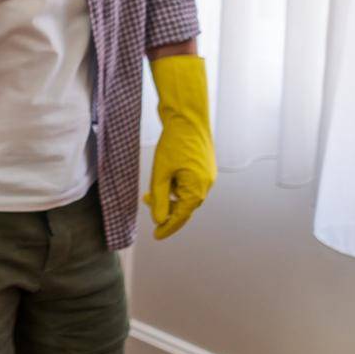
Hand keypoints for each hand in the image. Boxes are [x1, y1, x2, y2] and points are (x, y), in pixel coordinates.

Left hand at [143, 54, 215, 239]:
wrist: (188, 117)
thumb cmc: (174, 143)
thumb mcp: (161, 172)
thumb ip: (159, 198)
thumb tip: (158, 219)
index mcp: (197, 190)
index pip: (180, 217)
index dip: (167, 227)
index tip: (156, 236)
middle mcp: (206, 186)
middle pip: (184, 206)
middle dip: (165, 208)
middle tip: (145, 202)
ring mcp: (208, 176)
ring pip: (186, 194)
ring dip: (169, 195)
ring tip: (150, 189)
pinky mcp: (205, 167)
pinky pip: (190, 183)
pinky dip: (176, 185)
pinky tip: (165, 177)